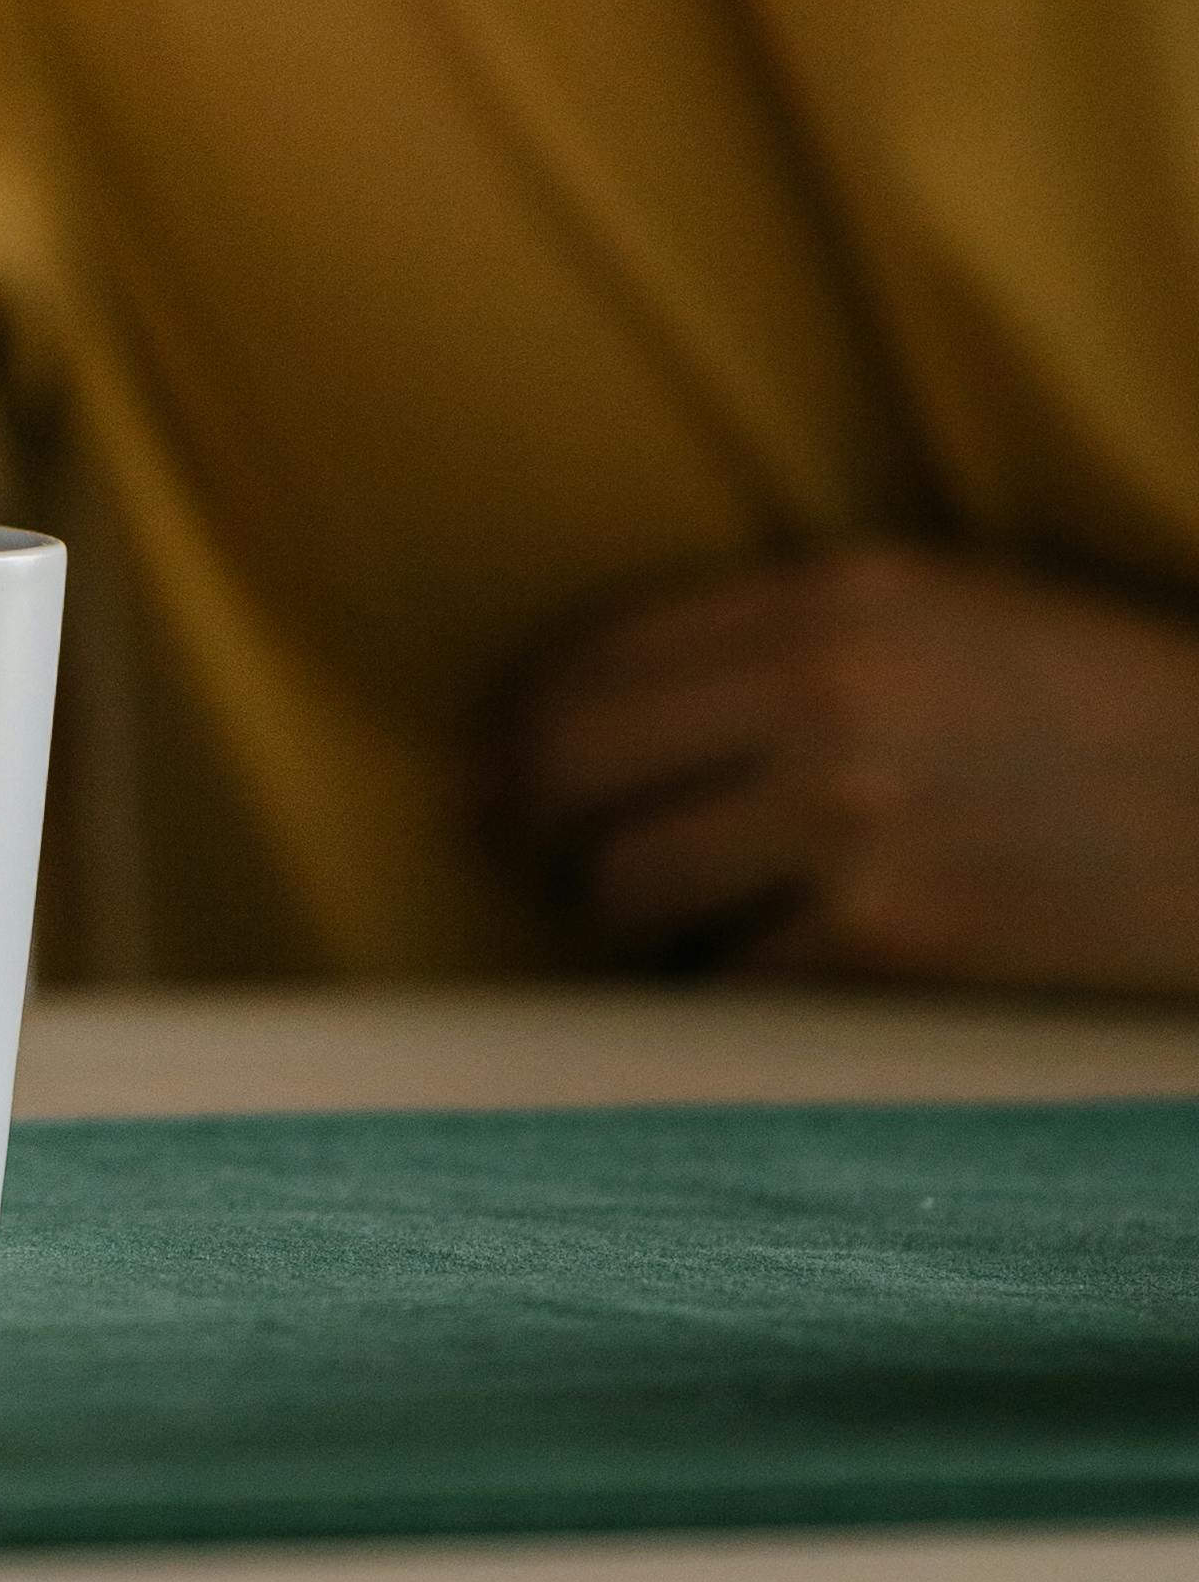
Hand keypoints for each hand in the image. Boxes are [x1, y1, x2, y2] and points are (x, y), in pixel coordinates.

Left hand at [498, 542, 1198, 995]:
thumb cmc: (1102, 712)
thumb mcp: (949, 611)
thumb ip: (781, 637)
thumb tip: (581, 710)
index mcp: (836, 593)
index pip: (593, 651)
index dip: (508, 719)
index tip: (478, 769)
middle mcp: (828, 695)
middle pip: (570, 764)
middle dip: (520, 823)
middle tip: (521, 858)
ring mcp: (858, 821)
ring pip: (625, 885)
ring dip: (612, 919)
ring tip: (644, 926)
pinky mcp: (899, 941)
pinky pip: (727, 980)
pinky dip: (715, 989)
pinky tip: (742, 976)